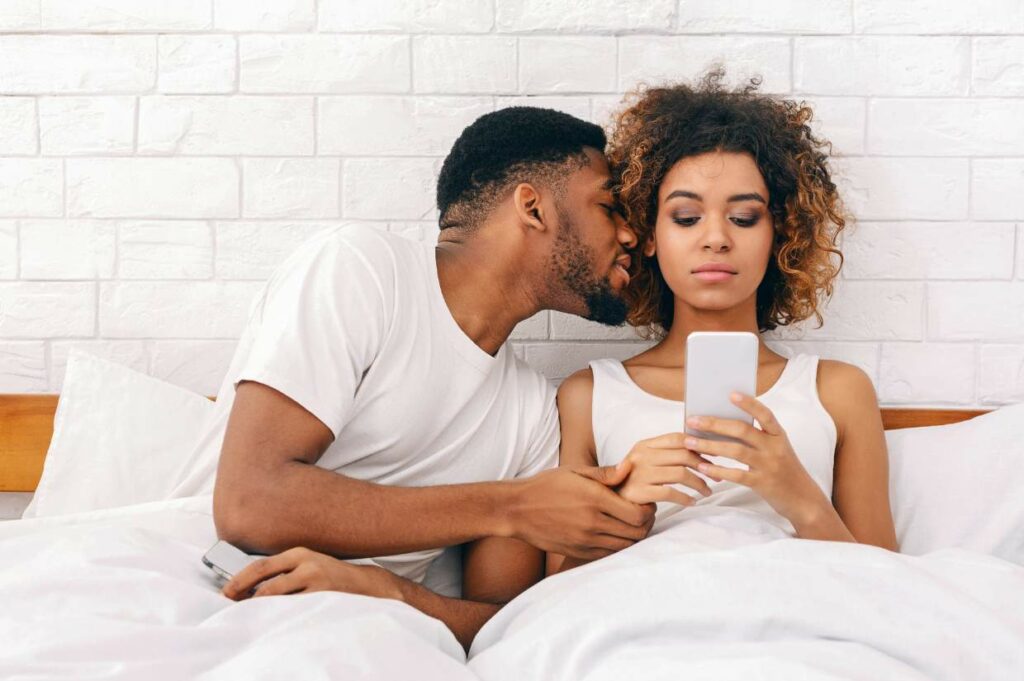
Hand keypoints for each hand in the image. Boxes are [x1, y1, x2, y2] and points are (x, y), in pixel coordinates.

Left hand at [221, 547, 400, 601]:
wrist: (366, 584)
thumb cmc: (330, 576)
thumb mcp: (307, 565)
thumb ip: (284, 571)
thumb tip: (250, 588)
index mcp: (298, 553)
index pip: (261, 565)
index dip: (240, 580)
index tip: (227, 592)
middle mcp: (306, 564)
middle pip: (266, 583)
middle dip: (245, 596)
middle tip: (232, 606)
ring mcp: (316, 582)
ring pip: (278, 598)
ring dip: (261, 608)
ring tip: (251, 615)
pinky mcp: (324, 597)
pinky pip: (295, 610)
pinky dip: (281, 615)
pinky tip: (275, 619)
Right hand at [509, 464, 655, 560]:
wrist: (516, 510)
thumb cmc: (546, 486)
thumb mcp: (574, 471)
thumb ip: (605, 473)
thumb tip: (630, 467)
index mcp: (594, 500)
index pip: (637, 514)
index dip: (649, 510)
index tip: (647, 503)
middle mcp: (592, 523)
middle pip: (636, 533)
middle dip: (646, 524)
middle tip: (643, 514)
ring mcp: (585, 541)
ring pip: (625, 547)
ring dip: (634, 537)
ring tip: (630, 524)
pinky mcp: (578, 553)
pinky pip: (609, 554)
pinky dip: (618, 546)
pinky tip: (615, 534)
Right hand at [617, 432, 713, 505]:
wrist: (608, 498)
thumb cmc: (632, 480)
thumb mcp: (645, 460)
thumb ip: (666, 453)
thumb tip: (699, 450)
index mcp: (644, 445)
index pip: (677, 438)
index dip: (698, 445)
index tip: (713, 455)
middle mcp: (641, 456)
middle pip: (683, 455)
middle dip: (704, 466)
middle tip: (715, 476)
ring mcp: (640, 473)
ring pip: (681, 474)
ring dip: (699, 483)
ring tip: (707, 491)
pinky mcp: (640, 491)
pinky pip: (671, 493)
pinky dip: (686, 498)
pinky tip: (692, 502)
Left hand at [684, 392, 827, 523]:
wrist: (803, 499)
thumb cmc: (783, 469)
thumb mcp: (776, 449)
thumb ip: (756, 437)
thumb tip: (720, 424)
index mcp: (778, 435)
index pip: (765, 414)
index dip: (749, 404)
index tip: (730, 394)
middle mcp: (775, 448)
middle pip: (742, 430)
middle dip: (714, 424)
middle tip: (692, 420)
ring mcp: (769, 466)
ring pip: (735, 451)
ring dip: (709, 446)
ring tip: (689, 442)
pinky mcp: (762, 484)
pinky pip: (736, 475)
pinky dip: (717, 470)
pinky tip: (702, 468)